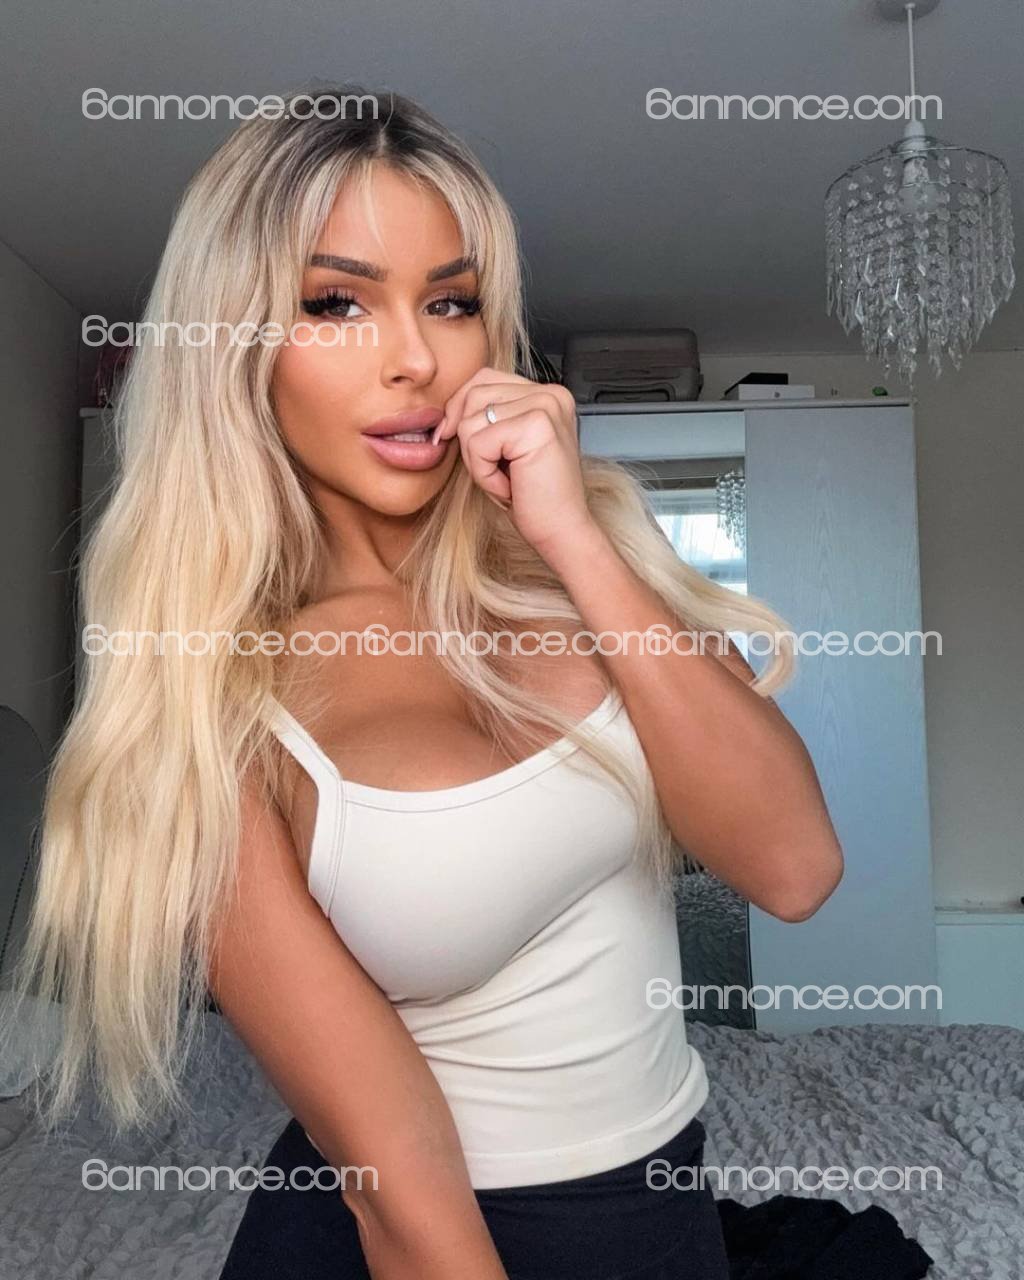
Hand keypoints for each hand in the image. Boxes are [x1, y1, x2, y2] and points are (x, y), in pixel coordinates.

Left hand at [433, 366, 596, 561]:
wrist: (560, 532)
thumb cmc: (533, 497)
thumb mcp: (502, 448)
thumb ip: (484, 418)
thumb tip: (443, 414)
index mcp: (545, 394)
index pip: (483, 378)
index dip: (461, 410)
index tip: (458, 442)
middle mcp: (550, 393)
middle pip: (473, 395)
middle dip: (470, 440)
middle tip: (497, 471)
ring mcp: (546, 405)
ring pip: (471, 421)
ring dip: (478, 460)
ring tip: (506, 479)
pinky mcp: (536, 425)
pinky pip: (478, 442)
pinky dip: (484, 473)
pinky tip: (510, 486)